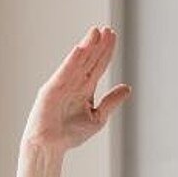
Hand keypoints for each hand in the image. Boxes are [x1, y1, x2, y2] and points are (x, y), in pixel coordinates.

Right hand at [23, 26, 130, 153]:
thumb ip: (111, 102)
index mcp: (85, 88)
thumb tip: (127, 87)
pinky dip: (72, 61)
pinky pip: (64, 72)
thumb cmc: (69, 133)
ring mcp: (62, 84)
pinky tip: (81, 49)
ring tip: (96, 32)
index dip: (106, 51)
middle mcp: (74, 83)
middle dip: (98, 45)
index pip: (98, 65)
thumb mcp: (98, 117)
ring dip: (86, 47)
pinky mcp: (51, 89)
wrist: (50, 146)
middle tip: (107, 30)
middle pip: (89, 60)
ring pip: (77, 62)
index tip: (113, 36)